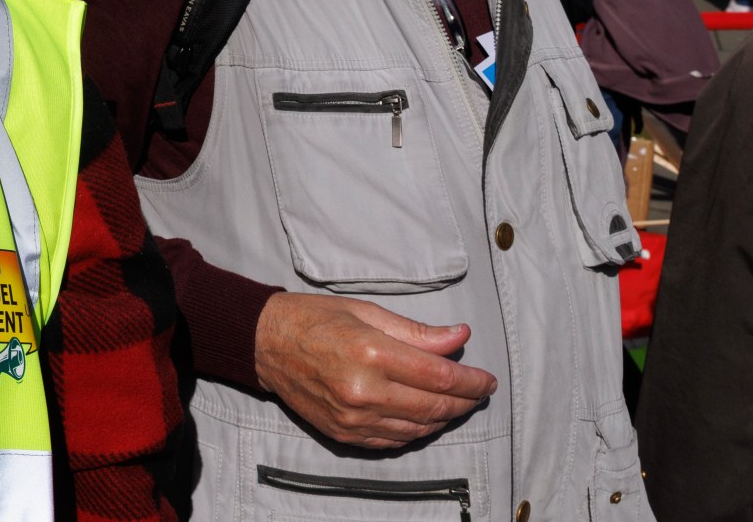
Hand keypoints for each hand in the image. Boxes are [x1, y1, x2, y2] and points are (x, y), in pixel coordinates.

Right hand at [254, 292, 496, 448]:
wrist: (265, 343)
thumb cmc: (314, 318)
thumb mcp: (366, 312)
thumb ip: (416, 332)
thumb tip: (459, 337)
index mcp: (371, 353)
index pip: (440, 376)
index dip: (472, 380)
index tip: (487, 380)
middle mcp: (364, 391)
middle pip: (435, 406)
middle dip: (465, 401)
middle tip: (479, 392)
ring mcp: (354, 418)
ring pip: (419, 428)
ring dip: (445, 418)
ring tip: (457, 403)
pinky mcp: (344, 434)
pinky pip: (395, 440)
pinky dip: (418, 431)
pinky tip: (426, 418)